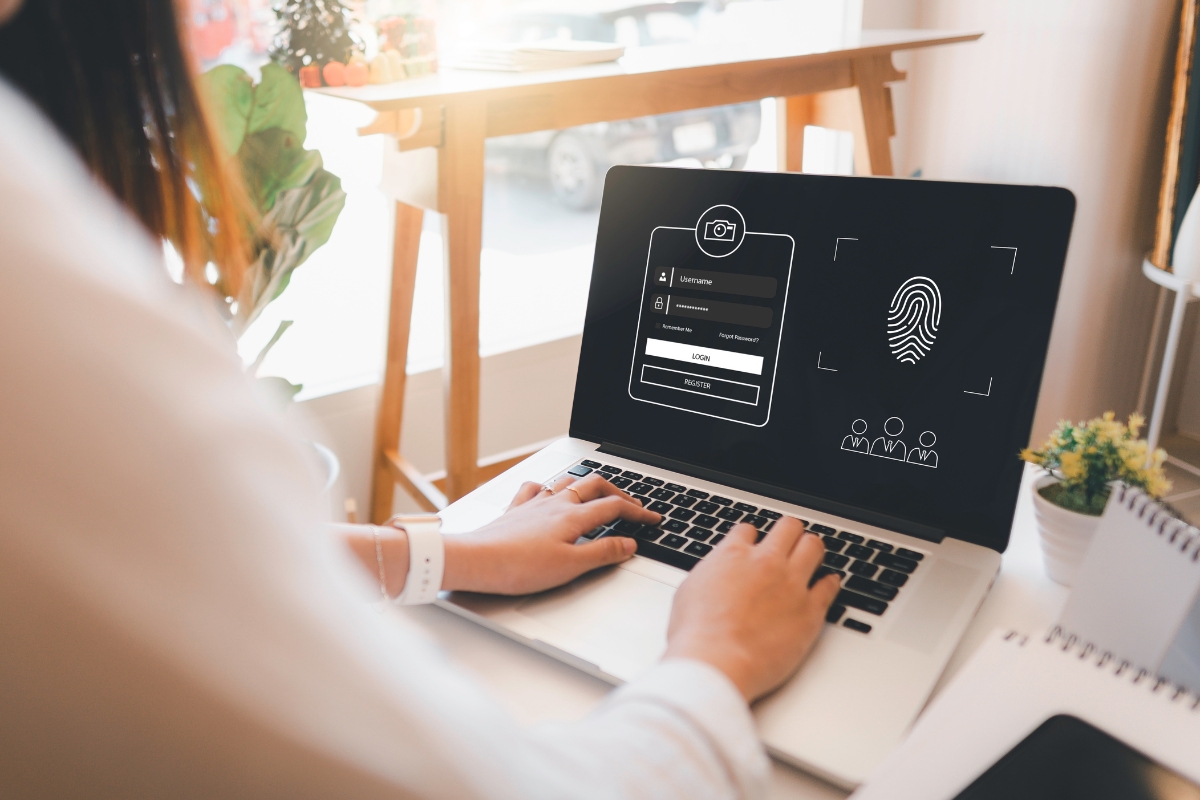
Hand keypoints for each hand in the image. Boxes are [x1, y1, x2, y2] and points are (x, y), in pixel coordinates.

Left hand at [442, 473, 661, 594]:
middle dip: (618, 492)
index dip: (638, 512)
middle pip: (594, 485)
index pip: (614, 508)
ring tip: (597, 493)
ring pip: (567, 482)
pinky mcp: (515, 510)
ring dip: (587, 485)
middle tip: (632, 505)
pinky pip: (535, 488)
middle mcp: (555, 503)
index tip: (652, 519)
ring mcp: (534, 504)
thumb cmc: (519, 566)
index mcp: (573, 516)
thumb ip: (602, 553)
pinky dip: (548, 487)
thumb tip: (629, 544)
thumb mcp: (571, 566)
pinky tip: (547, 493)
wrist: (476, 560)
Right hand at [664, 518, 839, 701]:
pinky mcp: (810, 610)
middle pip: (788, 527)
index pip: (749, 530)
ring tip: (810, 556)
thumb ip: (710, 573)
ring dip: (810, 549)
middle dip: (788, 533)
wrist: (718, 661)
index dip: (751, 538)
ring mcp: (791, 583)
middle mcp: (766, 562)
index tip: (753, 546)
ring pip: (813, 546)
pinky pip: (830, 585)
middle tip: (787, 543)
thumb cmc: (697, 633)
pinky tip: (826, 583)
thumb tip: (715, 571)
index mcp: (734, 555)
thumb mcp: (689, 590)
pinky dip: (829, 581)